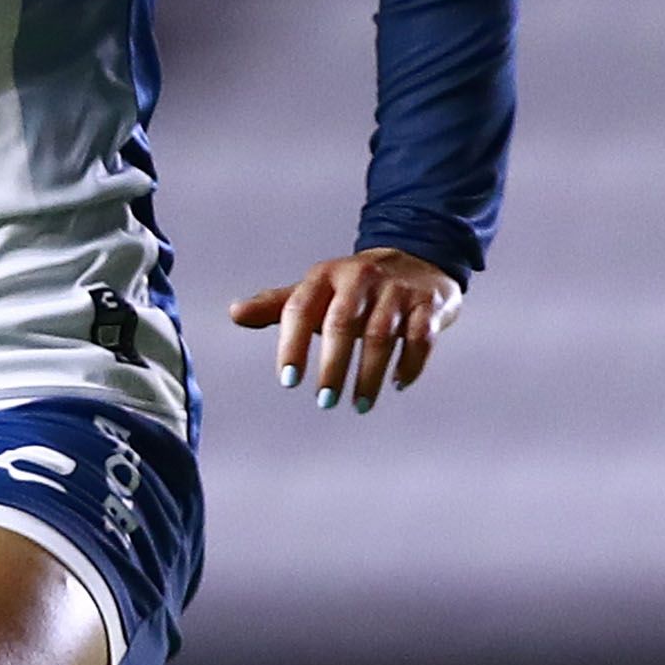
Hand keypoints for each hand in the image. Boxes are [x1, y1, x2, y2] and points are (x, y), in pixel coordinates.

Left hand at [227, 248, 462, 412]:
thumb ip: (278, 305)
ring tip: (358, 405)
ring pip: (381, 335)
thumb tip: (235, 313)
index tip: (288, 381)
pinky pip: (419, 337)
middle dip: (332, 366)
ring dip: (368, 375)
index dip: (292, 345)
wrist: (417, 258)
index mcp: (326, 275)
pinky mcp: (429, 304)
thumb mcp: (317, 290)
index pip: (300, 309)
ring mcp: (397, 290)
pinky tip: (397, 384)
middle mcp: (360, 277)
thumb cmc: (355, 286)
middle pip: (342, 324)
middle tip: (324, 402)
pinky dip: (409, 364)